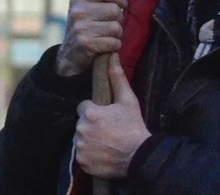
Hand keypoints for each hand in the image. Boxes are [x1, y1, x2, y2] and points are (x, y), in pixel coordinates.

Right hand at [55, 0, 125, 77]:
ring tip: (108, 36)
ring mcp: (81, 28)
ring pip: (116, 27)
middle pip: (114, 9)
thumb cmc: (84, 30)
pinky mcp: (86, 43)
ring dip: (117, 35)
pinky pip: (113, 42)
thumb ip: (100, 1)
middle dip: (119, 20)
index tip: (122, 4)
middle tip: (112, 26)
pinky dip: (115, 46)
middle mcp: (78, 11)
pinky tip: (107, 47)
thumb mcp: (85, 10)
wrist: (69, 57)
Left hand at [75, 57, 149, 177]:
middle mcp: (81, 130)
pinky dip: (89, 154)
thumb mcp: (128, 100)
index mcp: (89, 113)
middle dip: (91, 124)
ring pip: (80, 139)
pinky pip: (82, 155)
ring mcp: (81, 148)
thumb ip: (117, 78)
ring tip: (105, 142)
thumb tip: (112, 56)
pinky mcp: (83, 163)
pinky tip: (102, 153)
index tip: (105, 116)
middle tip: (107, 129)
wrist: (139, 156)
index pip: (83, 107)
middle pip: (81, 123)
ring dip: (89, 139)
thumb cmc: (133, 126)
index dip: (94, 110)